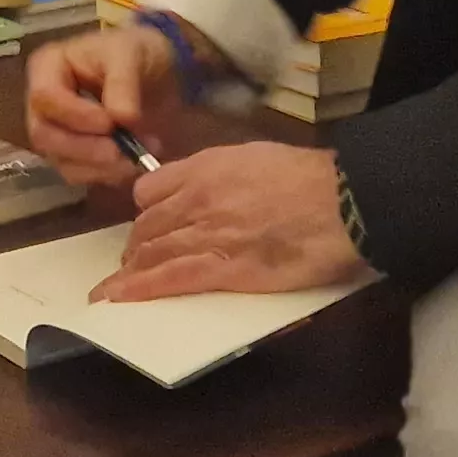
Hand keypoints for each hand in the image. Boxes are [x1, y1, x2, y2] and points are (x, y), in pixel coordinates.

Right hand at [24, 22, 178, 187]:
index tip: (112, 122)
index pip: (45, 97)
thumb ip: (123, 82)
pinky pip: (79, 175)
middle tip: (124, 151)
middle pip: (45, 135)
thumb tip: (122, 119)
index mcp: (47, 68)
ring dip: (100, 166)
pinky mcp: (72, 156)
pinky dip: (106, 175)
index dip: (76, 115)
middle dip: (86, 148)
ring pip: (61, 161)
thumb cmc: (135, 53)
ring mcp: (55, 133)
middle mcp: (43, 104)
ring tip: (138, 157)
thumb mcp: (131, 54)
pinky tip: (132, 165)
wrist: (155, 74)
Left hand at [90, 142, 367, 302]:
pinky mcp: (224, 268)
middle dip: (134, 249)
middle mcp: (197, 199)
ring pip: (151, 253)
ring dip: (129, 274)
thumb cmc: (313, 178)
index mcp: (206, 168)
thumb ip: (228, 173)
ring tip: (115, 291)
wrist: (342, 201)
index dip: (143, 213)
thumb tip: (219, 191)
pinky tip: (121, 299)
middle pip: (146, 226)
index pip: (149, 191)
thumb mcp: (259, 157)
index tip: (145, 226)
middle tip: (131, 266)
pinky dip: (140, 289)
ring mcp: (207, 234)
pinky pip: (170, 279)